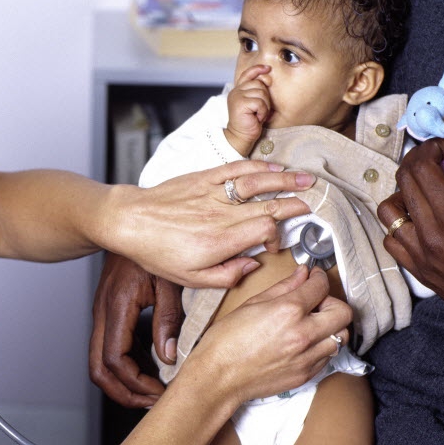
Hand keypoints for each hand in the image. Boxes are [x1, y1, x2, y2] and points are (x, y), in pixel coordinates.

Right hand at [90, 253, 185, 407]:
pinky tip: (150, 367)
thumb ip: (169, 319)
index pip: (116, 359)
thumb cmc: (151, 245)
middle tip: (152, 401)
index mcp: (117, 306)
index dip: (137, 383)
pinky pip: (109, 348)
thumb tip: (169, 356)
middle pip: (98, 370)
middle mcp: (103, 313)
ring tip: (153, 390)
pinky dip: (125, 365)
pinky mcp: (108, 312)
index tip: (160, 390)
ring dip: (124, 382)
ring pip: (100, 362)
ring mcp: (102, 313)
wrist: (127, 221)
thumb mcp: (169, 281)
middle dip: (124, 392)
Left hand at [105, 159, 313, 287]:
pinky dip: (257, 166)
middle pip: (268, 205)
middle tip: (314, 203)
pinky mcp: (203, 178)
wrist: (129, 222)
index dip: (278, 236)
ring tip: (307, 179)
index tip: (275, 244)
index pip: (264, 230)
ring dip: (284, 179)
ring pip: (256, 182)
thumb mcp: (190, 279)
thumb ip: (227, 275)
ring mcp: (212, 193)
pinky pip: (235, 169)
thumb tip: (253, 263)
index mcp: (219, 241)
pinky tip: (274, 166)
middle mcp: (219, 214)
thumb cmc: (157, 252)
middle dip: (295, 203)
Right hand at [180, 265, 352, 407]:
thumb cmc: (226, 340)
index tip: (315, 277)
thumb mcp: (252, 304)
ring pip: (340, 337)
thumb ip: (283, 287)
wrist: (218, 376)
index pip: (320, 287)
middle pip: (343, 313)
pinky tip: (303, 342)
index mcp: (287, 311)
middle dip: (332, 302)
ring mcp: (306, 357)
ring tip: (311, 324)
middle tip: (317, 302)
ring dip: (330, 327)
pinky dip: (321, 346)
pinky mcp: (306, 375)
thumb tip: (302, 274)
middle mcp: (303, 334)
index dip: (319, 277)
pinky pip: (327, 356)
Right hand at [225, 64, 271, 155]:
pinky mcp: (240, 103)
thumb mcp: (255, 103)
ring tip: (259, 115)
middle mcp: (236, 91)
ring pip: (261, 93)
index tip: (267, 68)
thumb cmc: (250, 122)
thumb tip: (267, 78)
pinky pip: (260, 102)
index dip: (257, 69)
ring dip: (265, 106)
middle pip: (259, 83)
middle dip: (265, 97)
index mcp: (238, 90)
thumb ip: (258, 91)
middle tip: (261, 110)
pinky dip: (262, 111)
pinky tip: (257, 117)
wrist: (241, 136)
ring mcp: (237, 96)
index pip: (247, 74)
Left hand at [378, 138, 443, 353]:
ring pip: (388, 213)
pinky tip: (418, 220)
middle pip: (402, 184)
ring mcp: (420, 255)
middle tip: (434, 160)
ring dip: (402, 194)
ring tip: (423, 191)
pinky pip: (391, 240)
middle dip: (416, 163)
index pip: (422, 170)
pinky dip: (399, 225)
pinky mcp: (418, 271)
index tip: (443, 147)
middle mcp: (430, 236)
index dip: (430, 149)